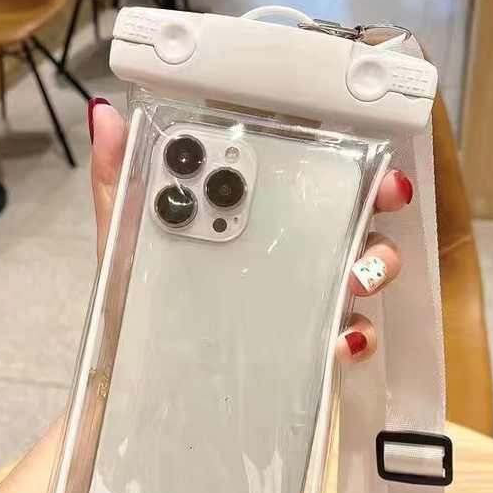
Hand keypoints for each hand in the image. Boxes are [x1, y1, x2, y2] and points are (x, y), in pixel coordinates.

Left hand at [89, 99, 411, 362]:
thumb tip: (106, 117)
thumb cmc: (136, 299)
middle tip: (385, 194)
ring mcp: (301, 296)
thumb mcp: (126, 236)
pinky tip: (341, 339)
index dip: (333, 152)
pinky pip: (348, 335)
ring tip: (359, 275)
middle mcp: (284, 251)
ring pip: (363, 270)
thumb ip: (119, 180)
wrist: (140, 375)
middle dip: (377, 200)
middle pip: (348, 215)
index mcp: (247, 218)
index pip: (300, 173)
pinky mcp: (308, 343)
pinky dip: (356, 335)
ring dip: (377, 265)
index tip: (354, 141)